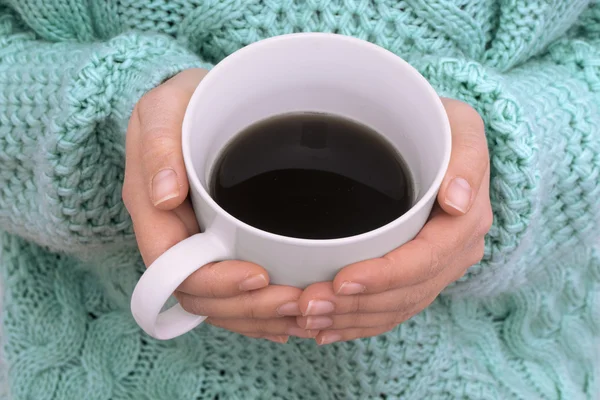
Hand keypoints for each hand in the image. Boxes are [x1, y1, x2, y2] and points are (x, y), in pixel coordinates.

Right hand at [123, 69, 307, 343]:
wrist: (199, 102)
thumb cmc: (182, 103)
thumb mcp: (163, 108)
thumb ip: (157, 146)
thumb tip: (163, 196)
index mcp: (153, 211)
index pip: (174, 269)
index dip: (215, 284)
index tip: (259, 276)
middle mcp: (172, 236)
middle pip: (201, 295)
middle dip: (247, 308)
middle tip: (296, 302)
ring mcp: (196, 243)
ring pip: (219, 301)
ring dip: (259, 316)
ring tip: (302, 312)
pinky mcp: (219, 244)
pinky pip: (234, 290)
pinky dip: (261, 310)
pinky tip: (292, 314)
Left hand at [295, 98, 492, 344]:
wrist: (443, 142)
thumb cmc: (444, 129)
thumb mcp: (462, 127)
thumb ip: (467, 158)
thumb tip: (457, 201)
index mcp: (465, 222)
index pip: (424, 260)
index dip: (384, 276)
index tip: (341, 281)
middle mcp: (454, 253)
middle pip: (406, 293)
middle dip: (356, 305)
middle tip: (307, 306)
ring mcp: (437, 268)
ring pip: (396, 308)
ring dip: (352, 320)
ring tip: (308, 320)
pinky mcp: (419, 274)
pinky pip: (393, 309)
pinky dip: (360, 323)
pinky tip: (327, 329)